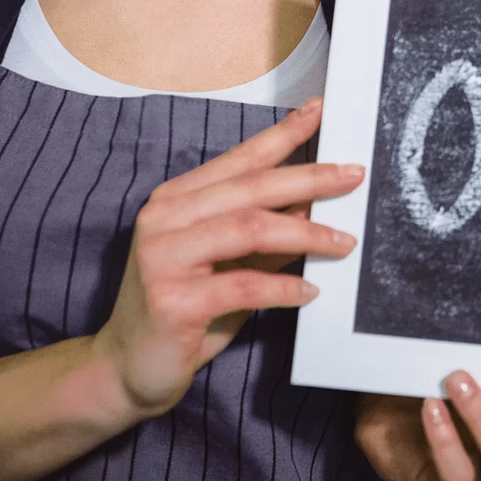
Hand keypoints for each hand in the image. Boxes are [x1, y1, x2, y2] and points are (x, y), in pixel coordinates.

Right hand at [89, 97, 359, 419]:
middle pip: (249, 187)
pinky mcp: (172, 300)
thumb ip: (263, 236)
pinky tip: (309, 292)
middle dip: (308, 178)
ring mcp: (163, 257)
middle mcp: (164, 219)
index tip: (319, 111)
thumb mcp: (229, 265)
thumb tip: (312, 206)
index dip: (282, 134)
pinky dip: (283, 287)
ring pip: (249, 228)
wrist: (128, 369)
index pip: (238, 160)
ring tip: (344, 242)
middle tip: (353, 176)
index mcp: (175, 200)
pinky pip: (243, 285)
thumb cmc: (183, 313)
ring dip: (305, 234)